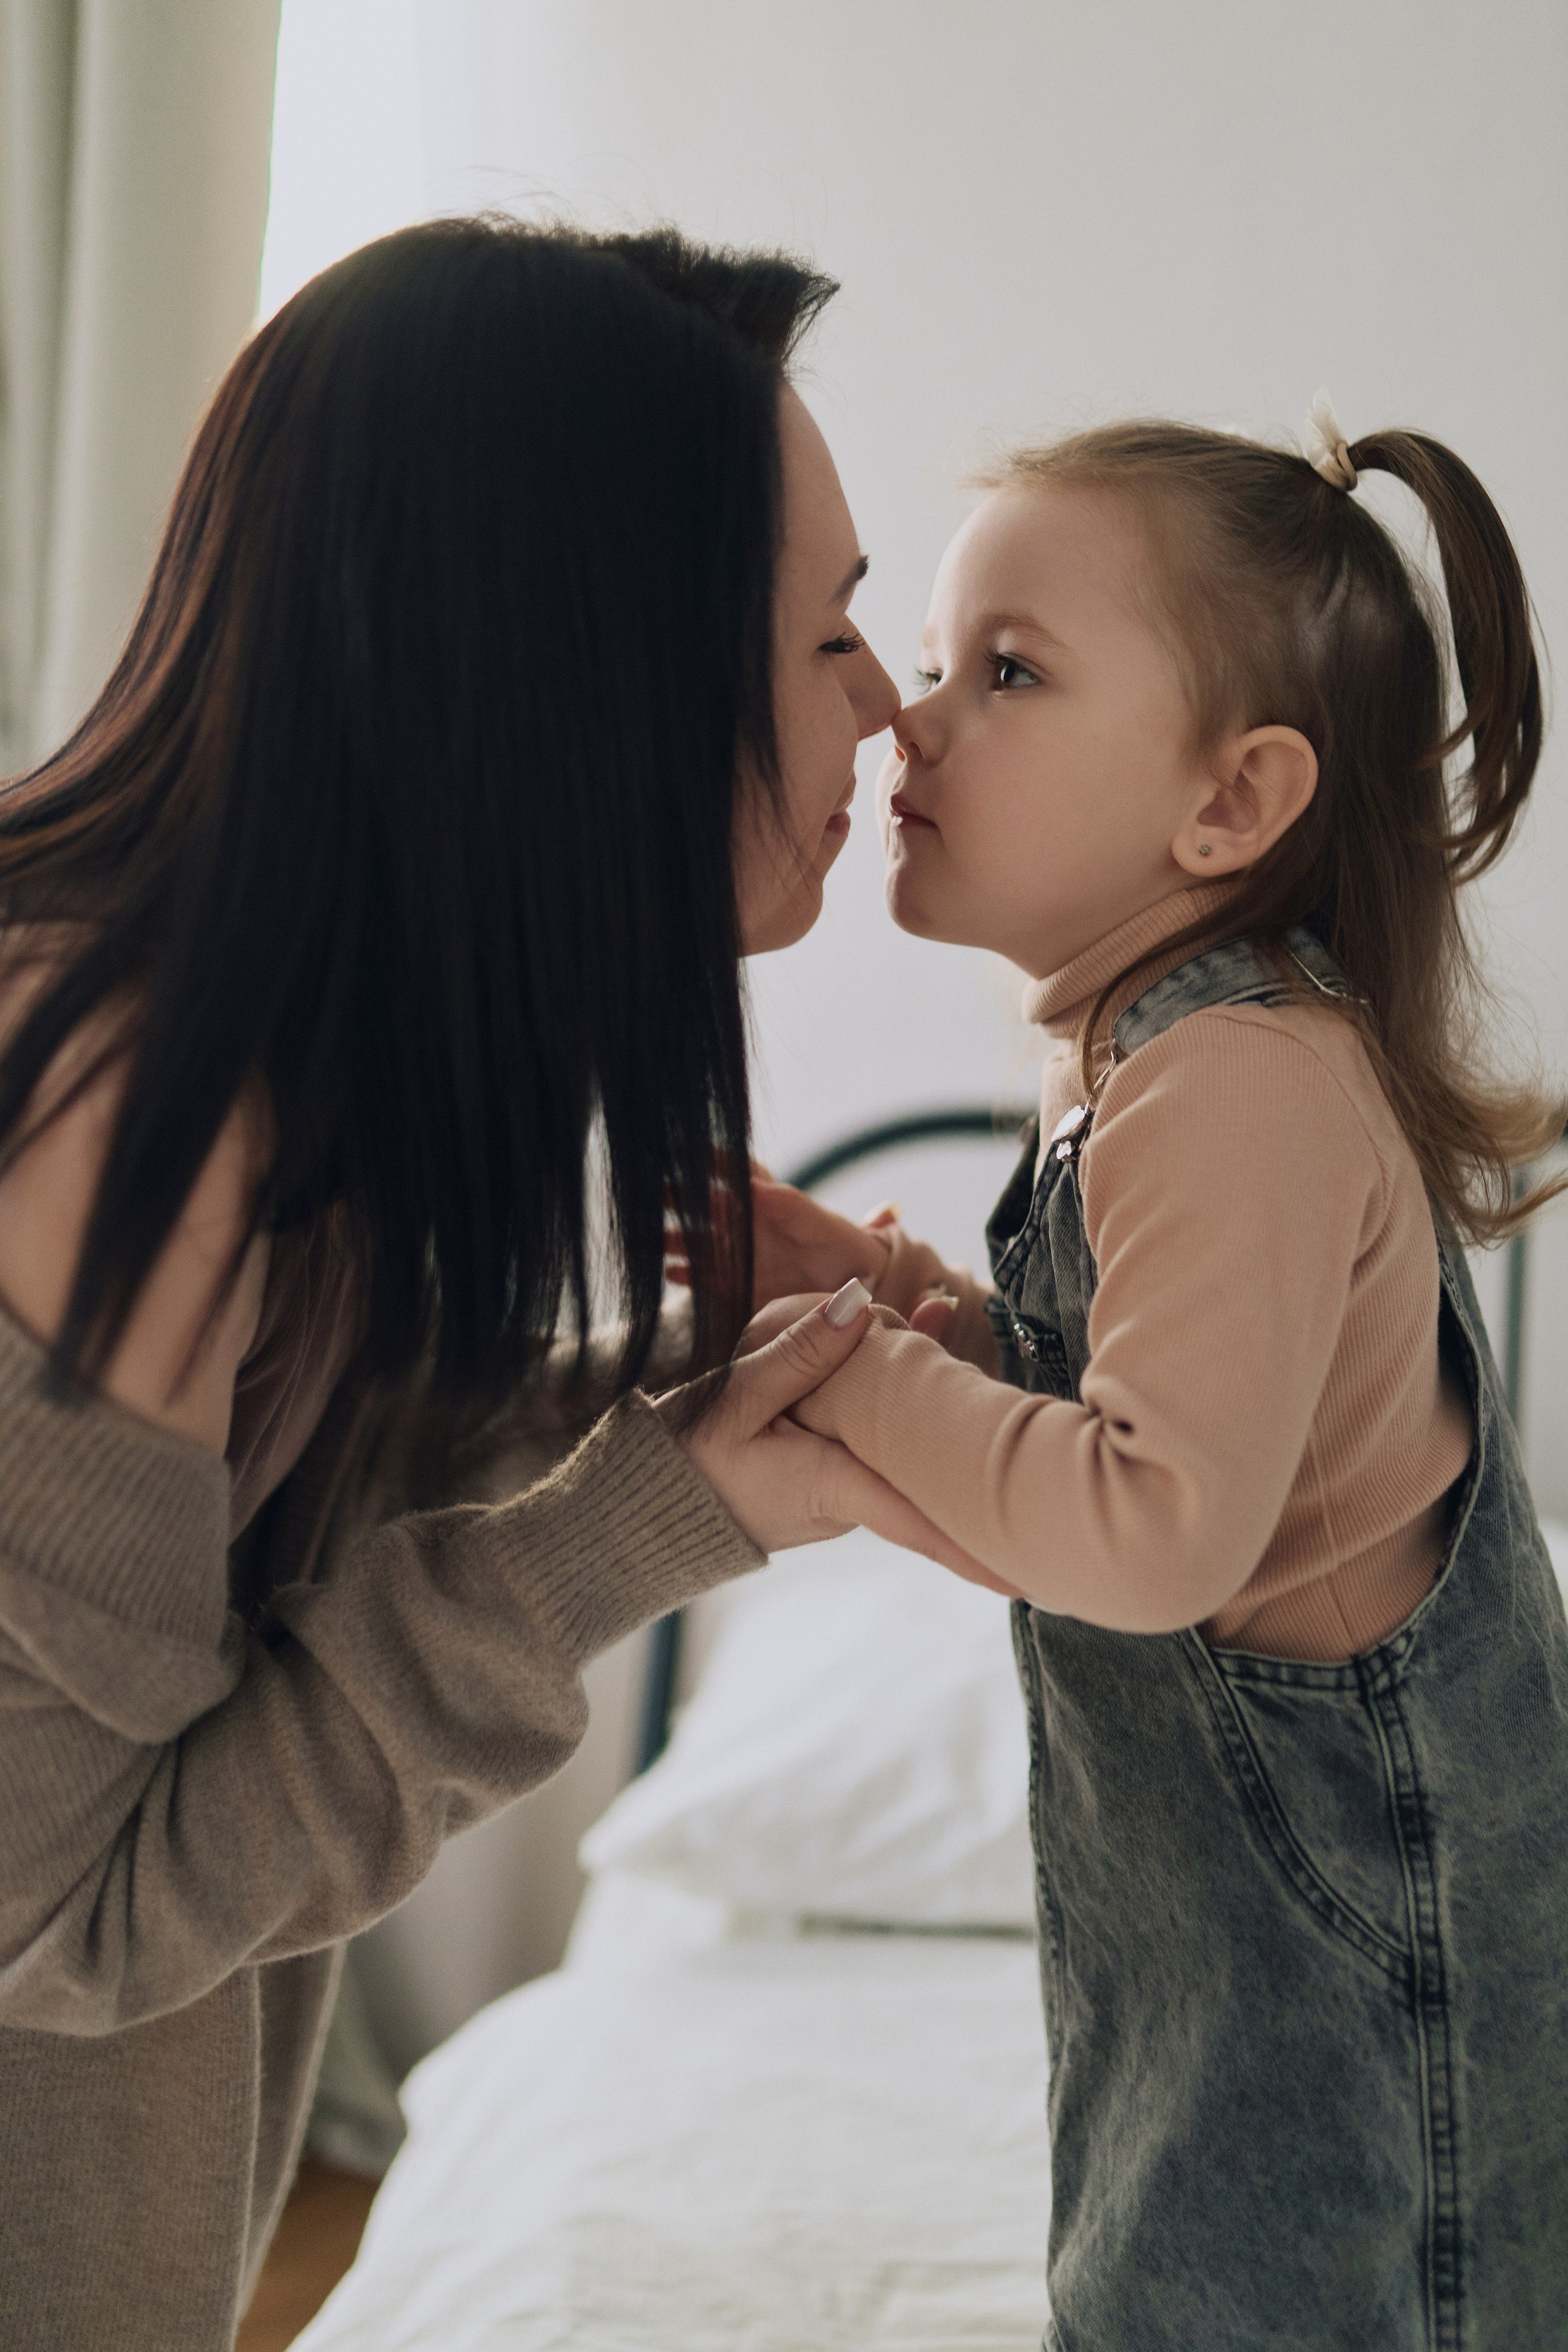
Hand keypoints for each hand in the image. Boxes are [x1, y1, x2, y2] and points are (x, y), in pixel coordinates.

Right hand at [656, 1285, 1020, 1595]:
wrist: (646, 1502)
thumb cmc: (683, 1462)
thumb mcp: (733, 1399)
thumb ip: (798, 1352)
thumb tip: (862, 1304)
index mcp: (833, 1487)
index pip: (922, 1523)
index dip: (978, 1550)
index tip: (1033, 1579)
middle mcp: (852, 1497)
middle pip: (930, 1458)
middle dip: (971, 1420)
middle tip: (1009, 1354)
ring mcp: (845, 1486)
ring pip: (905, 1435)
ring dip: (922, 1385)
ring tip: (939, 1304)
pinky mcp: (834, 1470)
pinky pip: (881, 1428)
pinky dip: (897, 1382)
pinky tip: (916, 1320)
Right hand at [664, 1156, 889, 1311]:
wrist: (856, 1291)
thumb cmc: (841, 1247)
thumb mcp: (819, 1224)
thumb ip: (788, 1205)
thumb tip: (752, 1186)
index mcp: (763, 1198)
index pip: (729, 1170)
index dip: (703, 1157)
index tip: (676, 1145)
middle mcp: (742, 1222)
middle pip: (699, 1203)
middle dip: (673, 1195)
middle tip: (644, 1188)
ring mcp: (735, 1254)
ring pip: (692, 1239)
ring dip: (669, 1236)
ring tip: (644, 1234)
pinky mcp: (734, 1285)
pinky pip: (701, 1277)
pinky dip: (685, 1274)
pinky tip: (669, 1271)